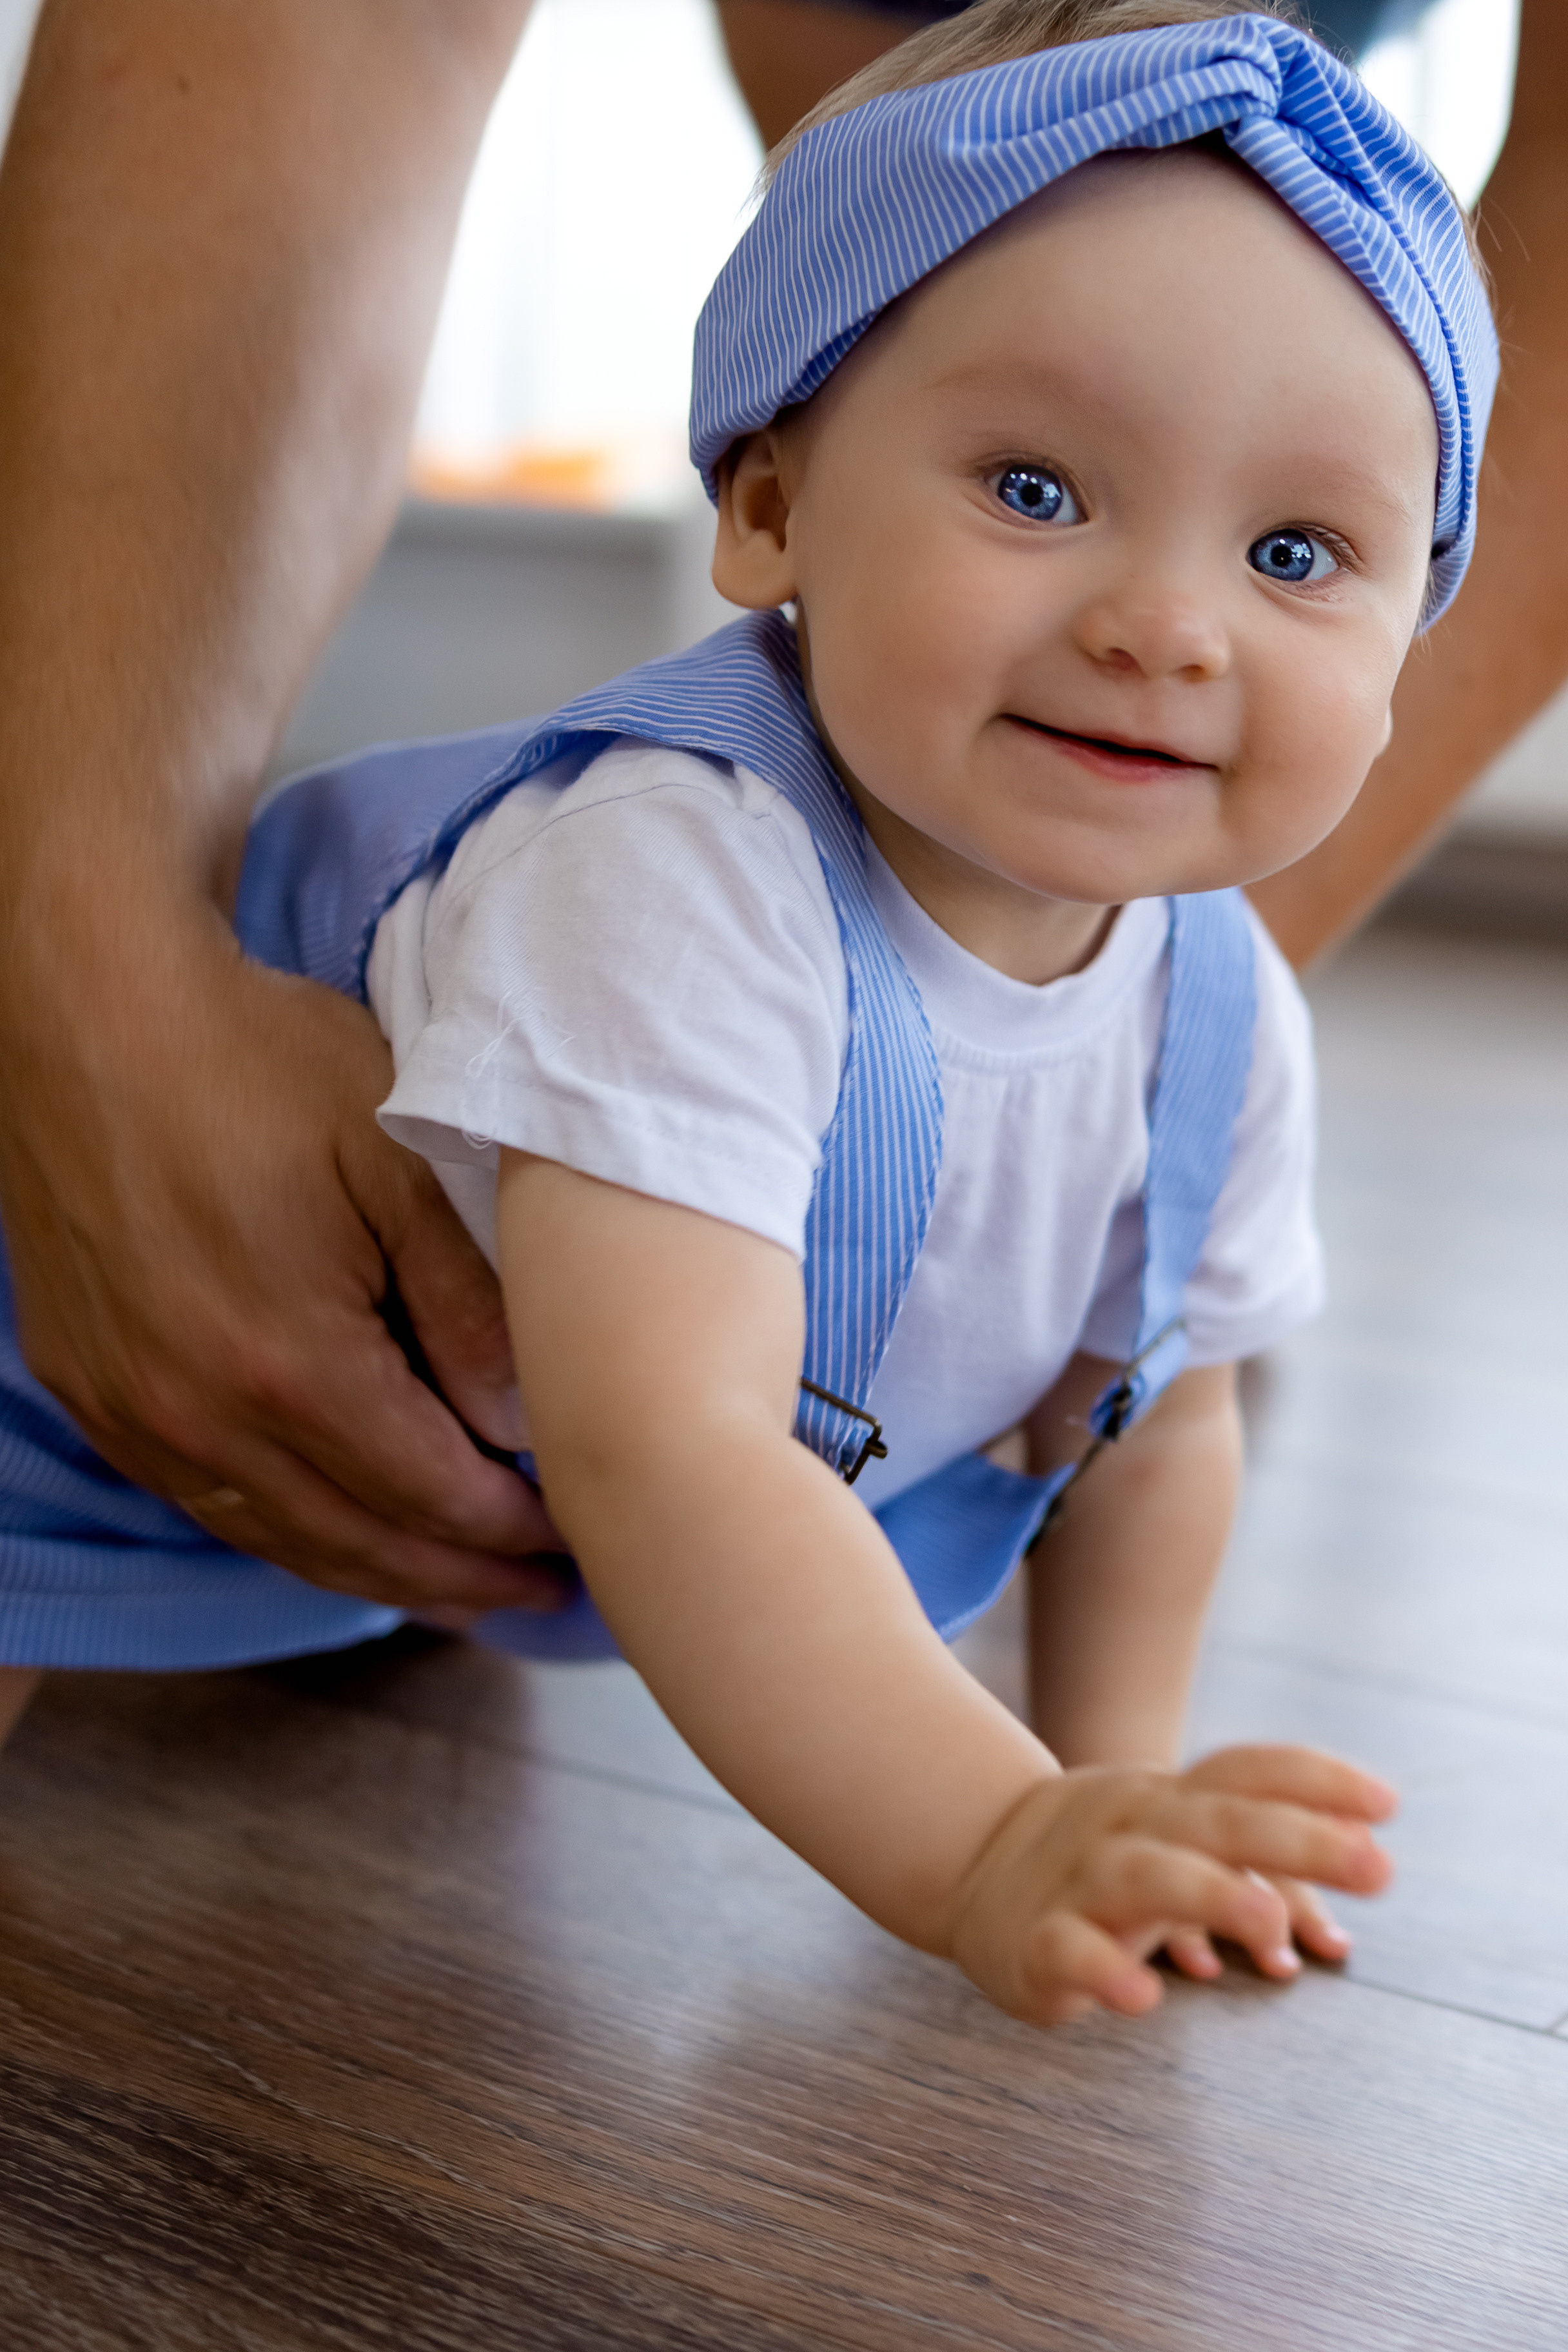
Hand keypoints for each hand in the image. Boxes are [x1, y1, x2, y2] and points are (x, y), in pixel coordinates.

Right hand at [0, 894, 564, 1613]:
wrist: (89, 1008)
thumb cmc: (253, 1062)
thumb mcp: (396, 1160)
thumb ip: (465, 1303)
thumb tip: (522, 1423)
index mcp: (288, 1362)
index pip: (427, 1492)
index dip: (508, 1534)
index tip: (573, 1544)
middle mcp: (199, 1414)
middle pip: (357, 1541)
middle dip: (457, 1578)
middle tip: (535, 1593)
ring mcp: (135, 1410)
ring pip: (277, 1537)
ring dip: (377, 1573)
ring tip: (457, 1586)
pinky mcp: (94, 1386)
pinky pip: (206, 1500)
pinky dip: (288, 1530)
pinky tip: (341, 1532)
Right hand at [947, 1746, 1394, 2027]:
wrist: (973, 1864)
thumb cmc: (1109, 1853)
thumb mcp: (1179, 1826)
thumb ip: (1264, 1837)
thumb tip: (1372, 1844)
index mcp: (1169, 1797)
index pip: (1245, 1771)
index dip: (1315, 1781)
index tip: (1389, 1805)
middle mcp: (1132, 1826)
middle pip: (1215, 1817)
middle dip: (1297, 1837)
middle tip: (1377, 1866)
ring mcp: (1082, 1879)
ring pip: (1148, 1874)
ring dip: (1210, 1890)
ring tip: (1267, 1919)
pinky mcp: (1041, 1942)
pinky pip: (1072, 1950)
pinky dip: (1105, 1971)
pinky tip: (1142, 1998)